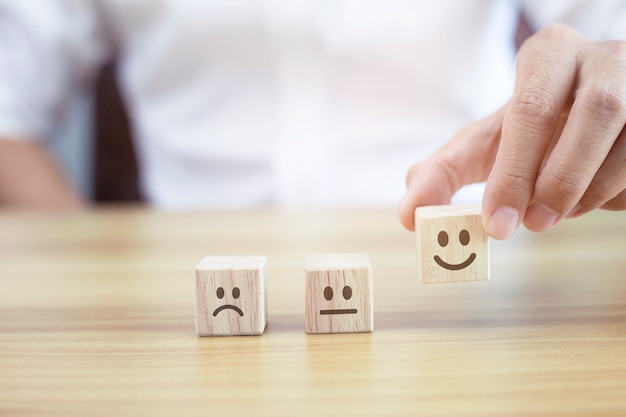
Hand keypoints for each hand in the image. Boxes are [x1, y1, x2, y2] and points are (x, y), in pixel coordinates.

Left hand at [399, 24, 625, 238]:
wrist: (582, 111)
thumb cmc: (525, 131)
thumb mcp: (480, 143)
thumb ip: (442, 173)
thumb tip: (408, 215)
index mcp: (547, 54)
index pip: (529, 108)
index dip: (512, 172)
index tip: (495, 223)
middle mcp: (602, 58)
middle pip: (594, 114)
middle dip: (558, 181)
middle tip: (530, 226)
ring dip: (590, 193)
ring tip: (555, 214)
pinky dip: (617, 194)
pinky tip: (592, 197)